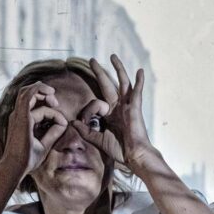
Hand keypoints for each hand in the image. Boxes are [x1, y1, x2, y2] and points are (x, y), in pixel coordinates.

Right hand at [1, 81, 67, 179]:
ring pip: (27, 92)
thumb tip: (64, 123)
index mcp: (21, 121)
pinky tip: (49, 92)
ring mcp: (18, 115)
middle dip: (44, 94)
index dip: (52, 112)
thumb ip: (53, 133)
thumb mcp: (44, 144)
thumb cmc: (27, 159)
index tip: (62, 123)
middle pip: (28, 95)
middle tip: (55, 102)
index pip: (36, 109)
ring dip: (42, 90)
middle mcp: (17, 116)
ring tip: (53, 95)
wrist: (16, 166)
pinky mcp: (21, 117)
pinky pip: (28, 96)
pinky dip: (38, 90)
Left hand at [71, 54, 155, 171]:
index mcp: (111, 115)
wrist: (134, 156)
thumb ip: (86, 131)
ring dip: (118, 69)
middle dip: (100, 72)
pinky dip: (139, 81)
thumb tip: (73, 122)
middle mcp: (120, 108)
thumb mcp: (99, 139)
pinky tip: (140, 71)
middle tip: (92, 60)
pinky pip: (137, 92)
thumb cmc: (120, 150)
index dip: (88, 110)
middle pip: (109, 85)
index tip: (83, 120)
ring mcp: (128, 107)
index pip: (97, 103)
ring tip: (113, 56)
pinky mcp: (135, 108)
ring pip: (123, 83)